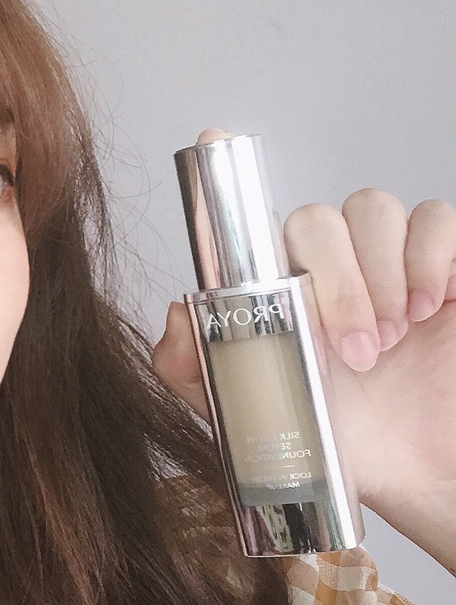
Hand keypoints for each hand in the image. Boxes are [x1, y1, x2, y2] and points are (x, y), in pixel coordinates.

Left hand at [152, 127, 455, 534]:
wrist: (405, 468)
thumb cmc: (334, 438)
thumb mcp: (254, 413)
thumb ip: (198, 371)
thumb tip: (177, 312)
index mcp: (277, 292)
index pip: (251, 225)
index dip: (227, 177)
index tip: (211, 136)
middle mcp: (328, 266)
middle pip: (317, 217)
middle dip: (335, 279)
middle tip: (351, 347)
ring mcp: (386, 260)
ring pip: (373, 209)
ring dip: (380, 274)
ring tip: (387, 340)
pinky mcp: (442, 263)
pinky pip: (437, 217)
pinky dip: (431, 258)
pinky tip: (427, 309)